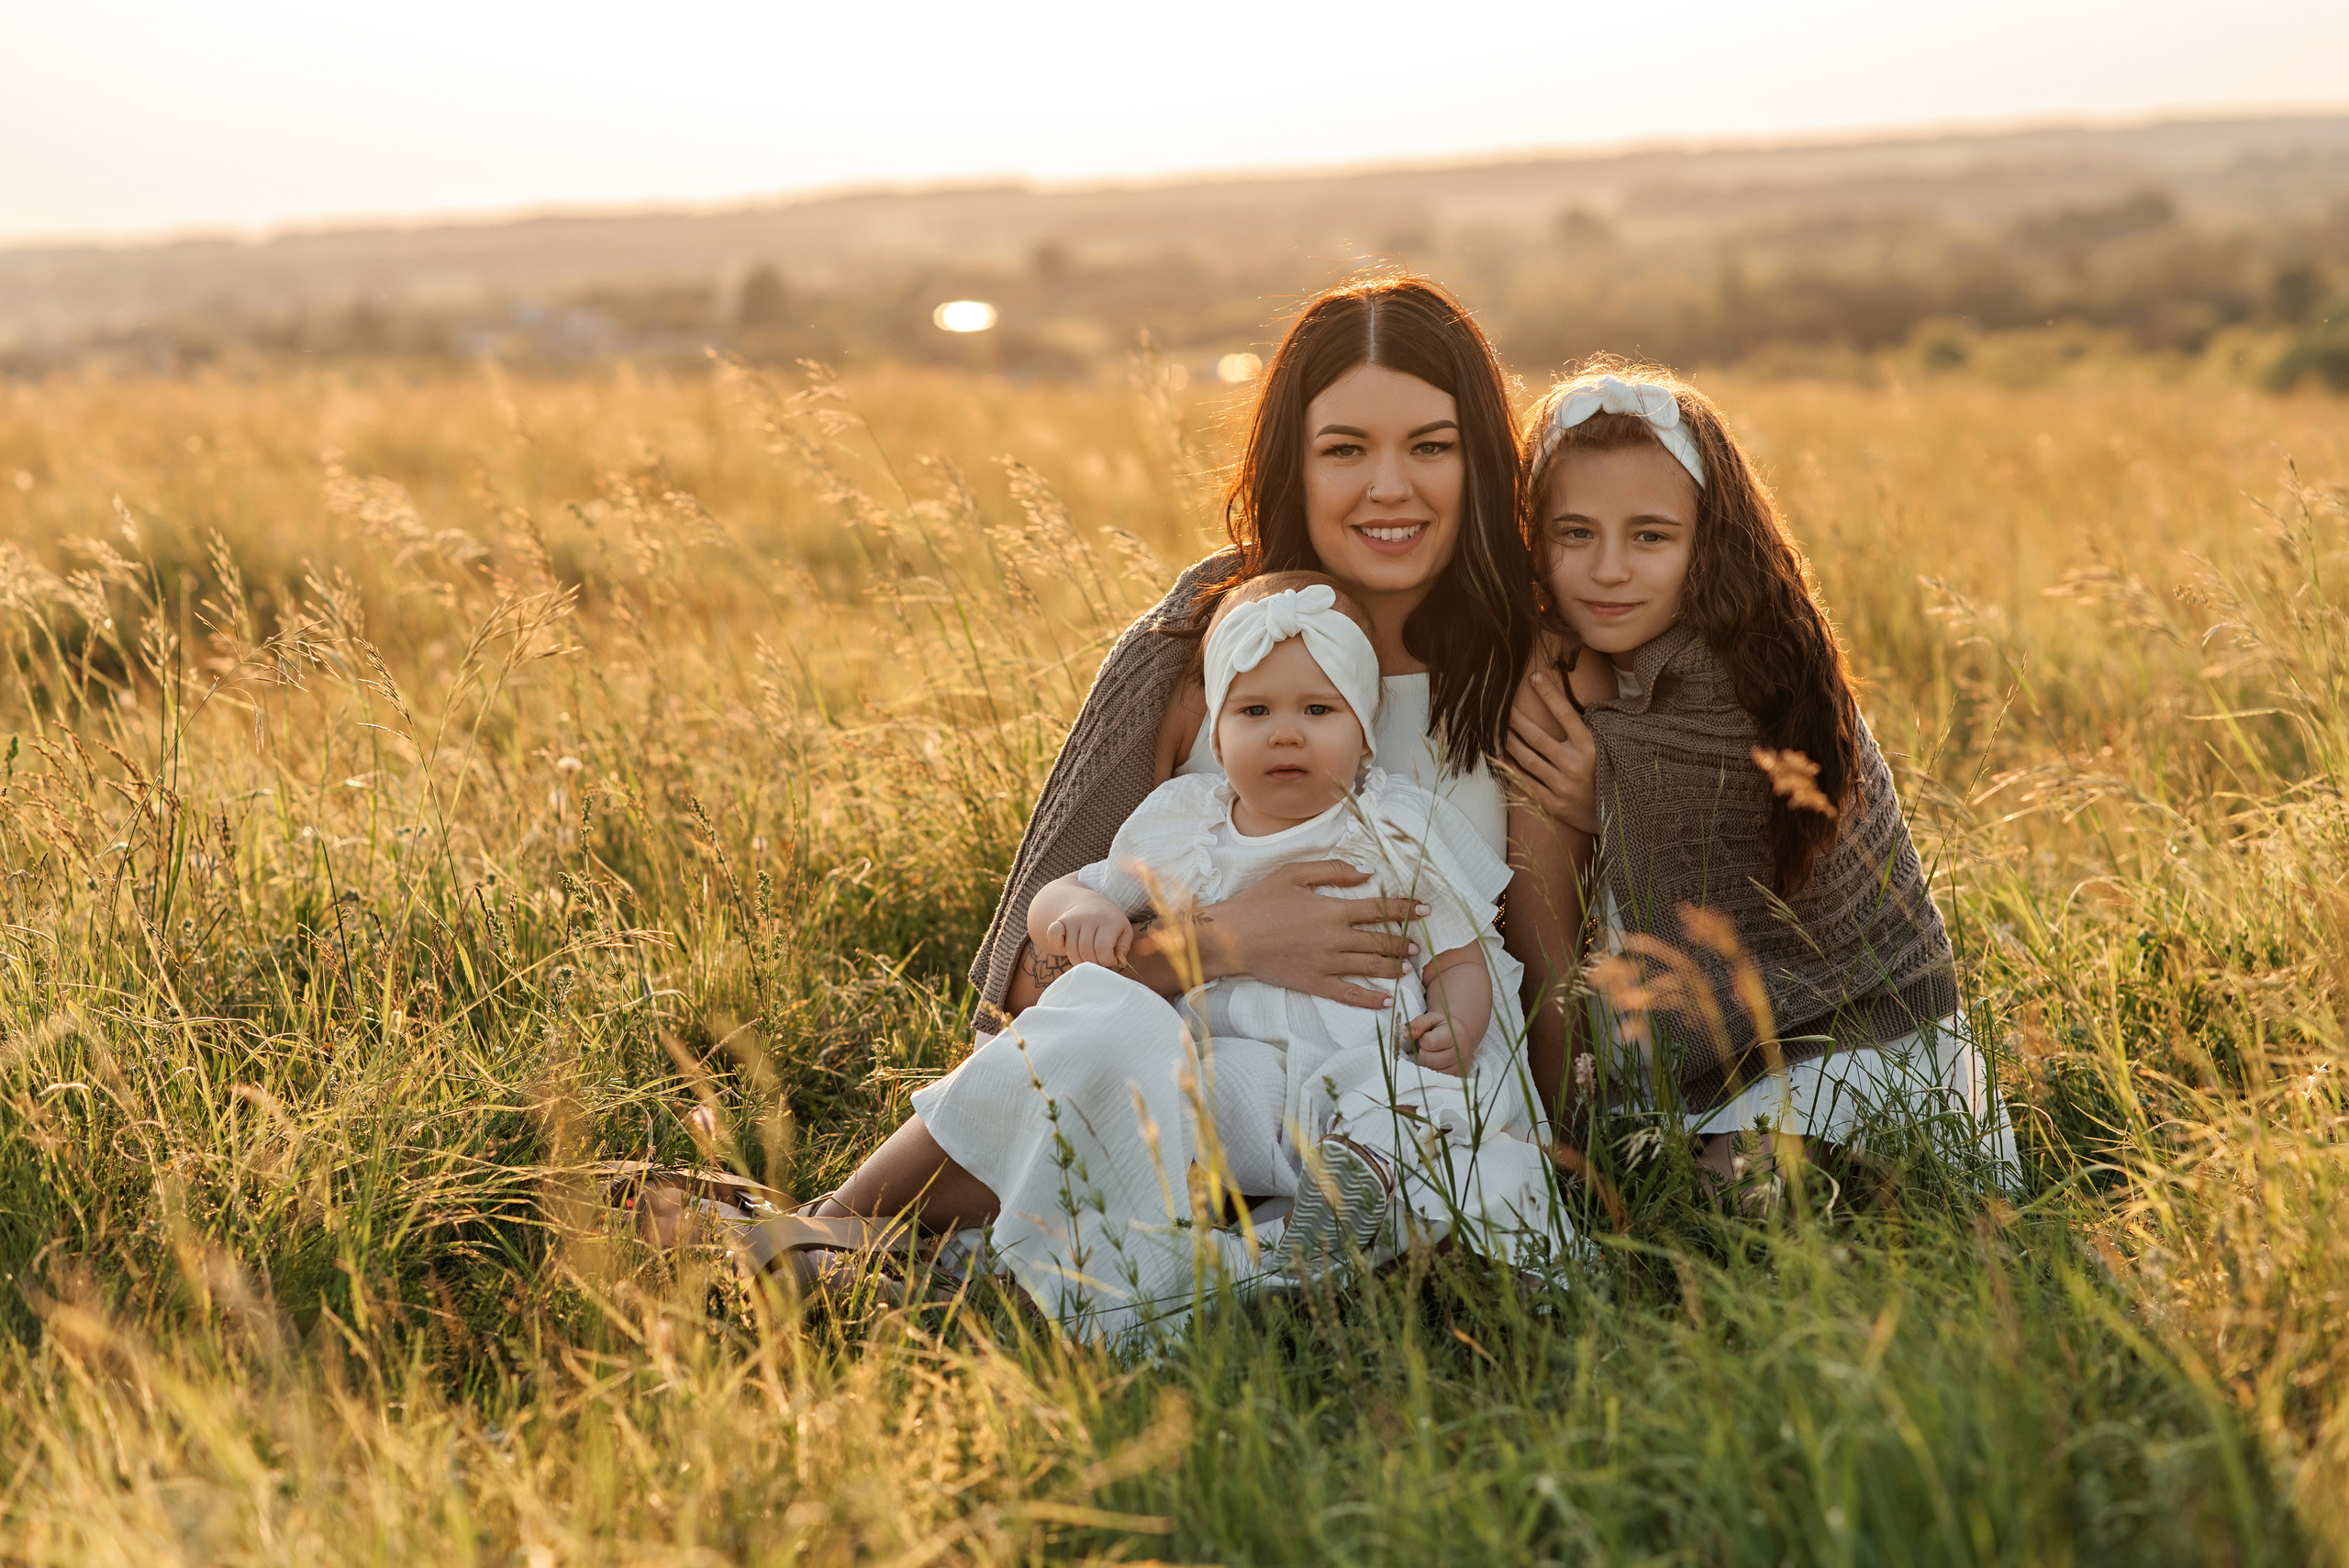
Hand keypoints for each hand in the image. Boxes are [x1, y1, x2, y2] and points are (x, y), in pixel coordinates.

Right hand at [1045, 906, 1133, 969]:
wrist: (1090, 903)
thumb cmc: (1109, 922)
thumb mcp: (1124, 931)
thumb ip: (1123, 947)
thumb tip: (1120, 961)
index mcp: (1109, 920)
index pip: (1103, 949)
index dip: (1106, 961)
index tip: (1110, 959)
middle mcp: (1090, 917)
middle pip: (1086, 951)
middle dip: (1093, 964)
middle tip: (1097, 961)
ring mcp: (1073, 918)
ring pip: (1071, 950)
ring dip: (1079, 961)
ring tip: (1087, 958)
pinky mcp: (1060, 920)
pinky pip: (1053, 936)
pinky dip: (1058, 946)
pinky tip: (1068, 946)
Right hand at [1152, 860, 1424, 1009]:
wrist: (1231, 937)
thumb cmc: (1259, 901)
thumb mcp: (1293, 873)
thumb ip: (1333, 870)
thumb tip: (1367, 872)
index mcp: (1334, 910)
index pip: (1381, 910)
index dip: (1406, 910)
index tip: (1425, 910)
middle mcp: (1336, 939)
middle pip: (1381, 941)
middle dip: (1403, 942)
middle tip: (1416, 944)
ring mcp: (1327, 964)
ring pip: (1370, 967)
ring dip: (1393, 967)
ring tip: (1407, 967)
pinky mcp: (1315, 983)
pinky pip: (1349, 994)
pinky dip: (1370, 998)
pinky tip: (1385, 1000)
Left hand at [1404, 1012, 1466, 1075]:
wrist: (1462, 1037)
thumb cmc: (1444, 1026)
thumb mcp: (1432, 1019)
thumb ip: (1419, 1023)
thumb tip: (1406, 1035)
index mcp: (1454, 1035)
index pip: (1429, 1042)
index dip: (1424, 1038)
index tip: (1429, 1035)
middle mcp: (1459, 1053)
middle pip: (1428, 1059)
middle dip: (1424, 1051)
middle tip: (1430, 1046)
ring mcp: (1458, 1067)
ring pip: (1430, 1070)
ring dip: (1427, 1062)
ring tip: (1435, 1053)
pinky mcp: (1457, 1077)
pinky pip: (1435, 1078)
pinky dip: (1432, 1070)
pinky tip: (1438, 1061)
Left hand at [1503, 661, 1604, 834]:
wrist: (1619, 818)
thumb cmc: (1612, 776)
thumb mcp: (1610, 748)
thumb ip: (1593, 728)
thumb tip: (1574, 703)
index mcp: (1592, 747)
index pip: (1565, 714)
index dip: (1549, 694)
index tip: (1534, 677)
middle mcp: (1576, 765)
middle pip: (1537, 737)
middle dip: (1517, 719)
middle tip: (1503, 707)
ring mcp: (1563, 786)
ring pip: (1528, 759)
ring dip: (1511, 742)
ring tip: (1500, 730)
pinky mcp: (1555, 804)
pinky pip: (1527, 783)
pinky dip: (1511, 769)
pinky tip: (1501, 757)